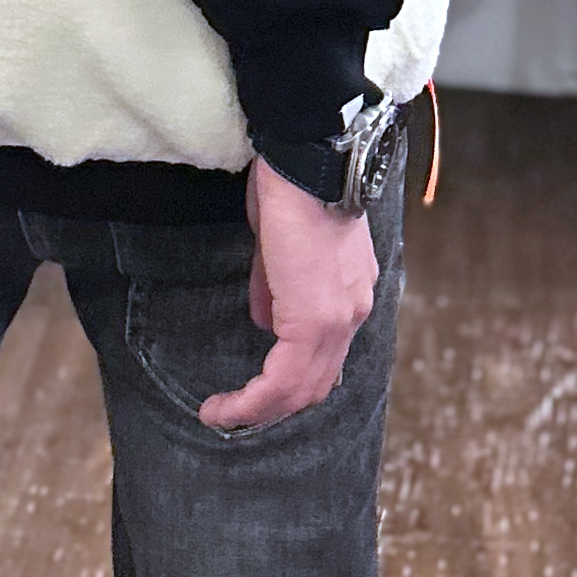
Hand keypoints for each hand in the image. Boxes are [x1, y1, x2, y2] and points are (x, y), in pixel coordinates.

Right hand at [196, 157, 379, 430]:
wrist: (307, 160)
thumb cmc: (292, 188)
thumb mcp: (283, 246)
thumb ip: (278, 288)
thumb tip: (266, 320)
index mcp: (349, 293)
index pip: (324, 356)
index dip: (290, 381)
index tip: (254, 389)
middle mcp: (352, 313)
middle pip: (316, 384)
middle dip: (274, 406)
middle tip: (236, 413)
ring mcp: (339, 319)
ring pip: (301, 390)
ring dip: (259, 410)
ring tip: (223, 416)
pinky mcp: (314, 321)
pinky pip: (284, 379)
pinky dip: (254, 400)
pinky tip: (226, 407)